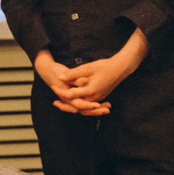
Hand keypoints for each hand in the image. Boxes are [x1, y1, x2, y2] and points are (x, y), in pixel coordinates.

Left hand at [34, 28, 148, 115]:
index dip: (60, 91)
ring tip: (61, 103)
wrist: (121, 68)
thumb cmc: (105, 66)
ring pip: (82, 107)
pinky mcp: (100, 97)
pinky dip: (80, 105)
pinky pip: (88, 105)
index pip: (70, 95)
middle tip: (54, 103)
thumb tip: (60, 76)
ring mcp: (98, 98)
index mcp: (90, 91)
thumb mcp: (88, 68)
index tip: (52, 86)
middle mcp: (94, 97)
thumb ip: (73, 73)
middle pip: (76, 106)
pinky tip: (74, 100)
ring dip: (72, 106)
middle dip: (64, 105)